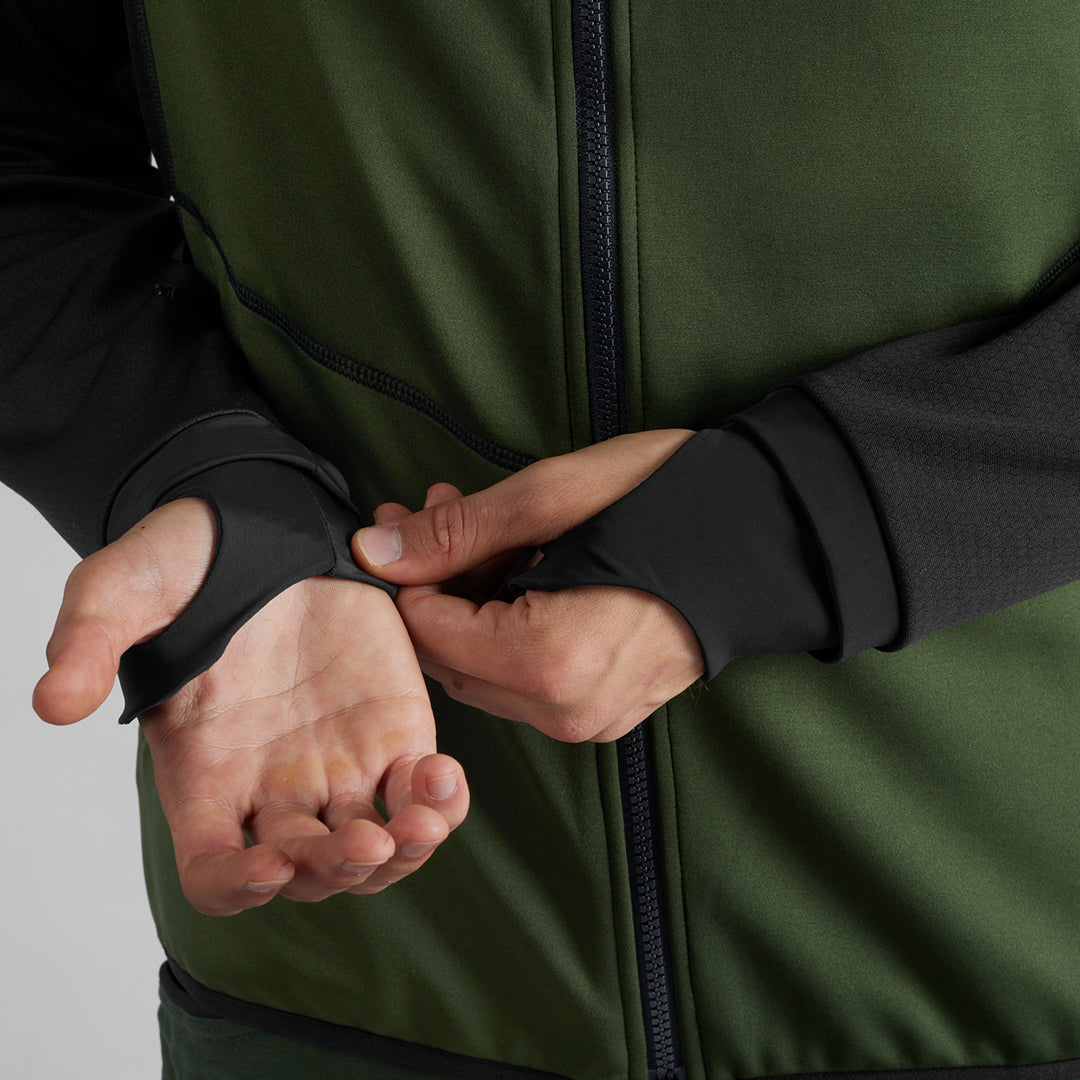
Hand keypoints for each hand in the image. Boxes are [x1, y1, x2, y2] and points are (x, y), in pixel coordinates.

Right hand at [34, 497, 467, 915]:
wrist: (269, 520)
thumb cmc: (192, 563)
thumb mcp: (124, 590)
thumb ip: (89, 642)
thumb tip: (53, 703)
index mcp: (206, 772)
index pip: (213, 870)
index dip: (236, 886)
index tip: (268, 862)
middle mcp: (274, 783)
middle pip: (306, 873)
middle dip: (336, 871)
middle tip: (363, 841)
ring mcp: (339, 761)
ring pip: (373, 848)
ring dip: (401, 854)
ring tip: (419, 822)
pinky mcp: (393, 727)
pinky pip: (420, 789)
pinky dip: (441, 802)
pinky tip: (444, 776)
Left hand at [352, 431, 705, 742]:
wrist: (774, 532)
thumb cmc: (675, 502)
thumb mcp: (556, 497)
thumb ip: (458, 533)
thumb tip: (374, 551)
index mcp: (549, 662)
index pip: (427, 632)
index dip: (405, 573)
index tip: (404, 516)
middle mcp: (565, 710)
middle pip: (451, 657)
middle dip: (435, 582)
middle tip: (441, 509)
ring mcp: (589, 718)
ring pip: (485, 668)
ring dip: (471, 599)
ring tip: (489, 528)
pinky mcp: (605, 710)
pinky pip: (527, 677)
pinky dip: (509, 623)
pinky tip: (523, 564)